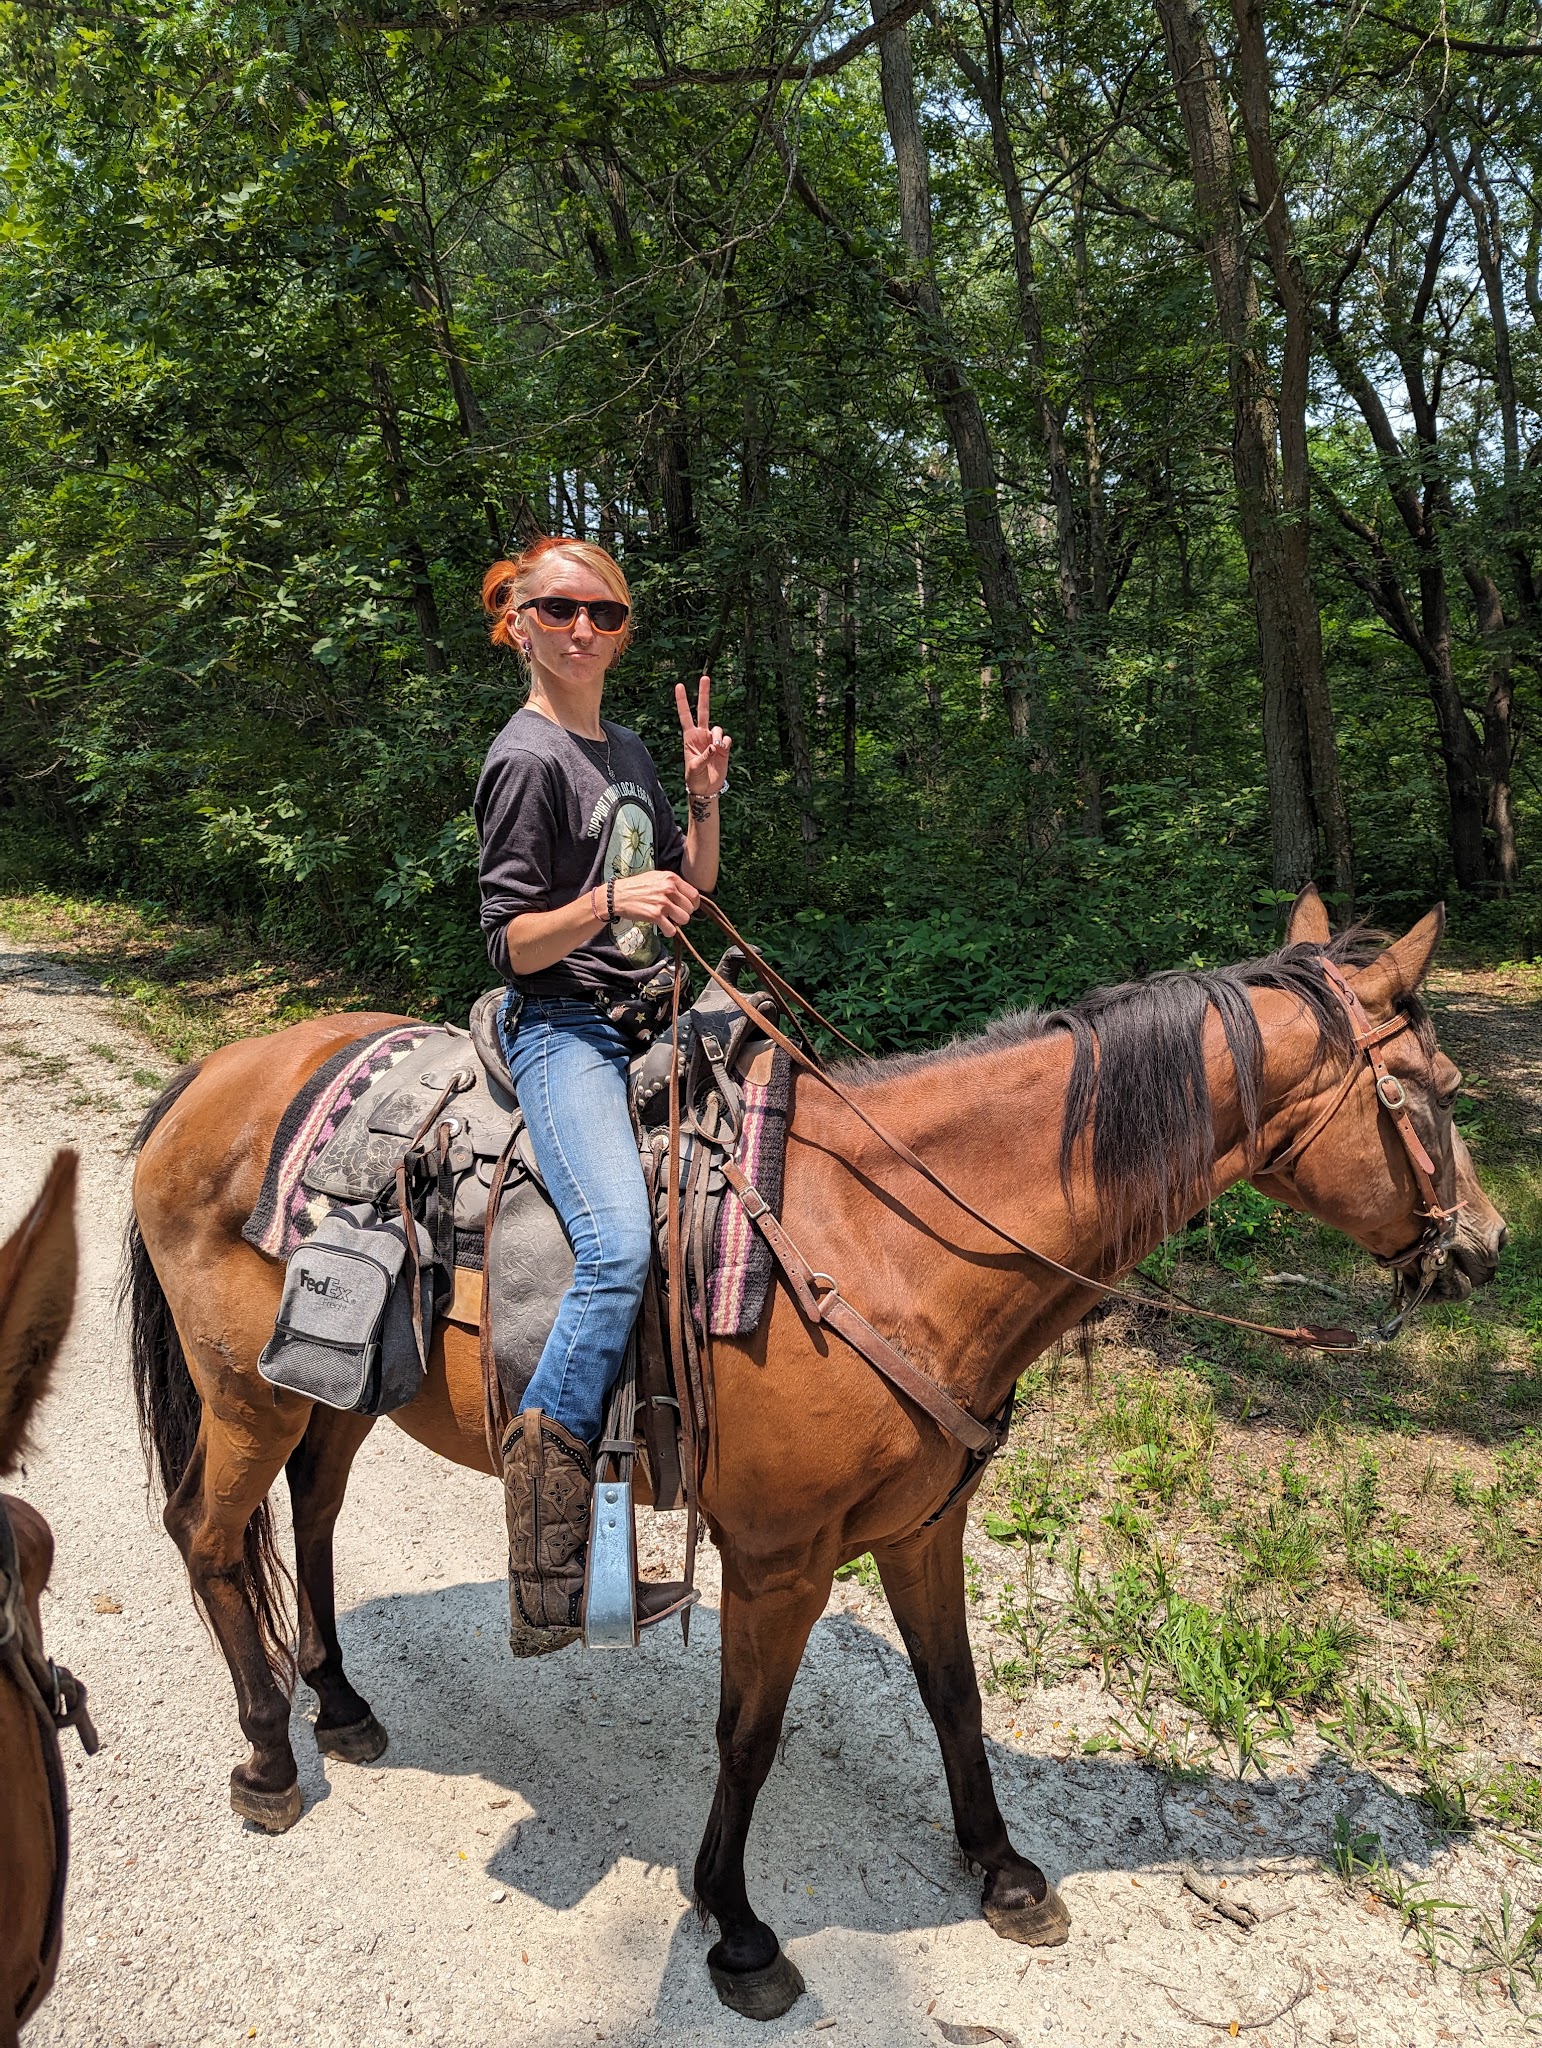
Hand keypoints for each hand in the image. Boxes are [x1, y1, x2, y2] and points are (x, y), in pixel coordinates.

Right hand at [611, 869, 700, 937]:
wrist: (617, 895)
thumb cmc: (636, 886)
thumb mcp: (656, 877)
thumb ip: (672, 883)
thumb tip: (687, 895)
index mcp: (671, 878)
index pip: (694, 894)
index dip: (693, 904)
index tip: (688, 908)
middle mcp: (669, 889)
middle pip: (690, 908)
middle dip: (684, 913)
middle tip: (674, 914)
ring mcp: (662, 902)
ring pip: (684, 919)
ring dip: (677, 923)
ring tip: (669, 920)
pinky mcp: (655, 915)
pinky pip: (672, 929)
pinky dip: (669, 931)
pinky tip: (663, 927)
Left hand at [675, 674, 731, 798]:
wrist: (706, 788)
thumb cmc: (694, 778)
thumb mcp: (694, 768)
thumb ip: (703, 756)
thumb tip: (714, 746)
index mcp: (689, 737)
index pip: (685, 715)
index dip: (682, 701)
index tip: (679, 685)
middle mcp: (701, 735)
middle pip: (703, 710)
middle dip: (704, 694)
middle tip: (705, 677)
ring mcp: (713, 740)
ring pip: (718, 728)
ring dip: (717, 736)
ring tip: (716, 749)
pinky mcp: (723, 748)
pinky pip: (726, 739)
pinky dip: (725, 744)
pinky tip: (721, 751)